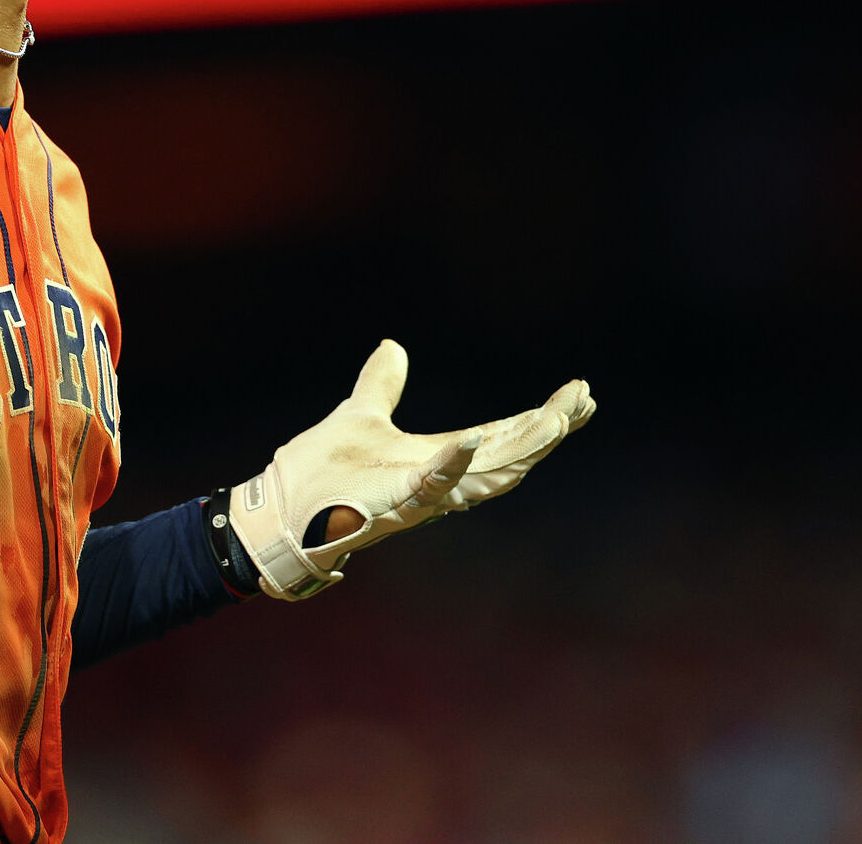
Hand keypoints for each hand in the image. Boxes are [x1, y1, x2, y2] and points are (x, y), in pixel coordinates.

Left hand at [226, 341, 594, 599]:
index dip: (538, 418)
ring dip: (522, 447)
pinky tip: (472, 439)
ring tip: (556, 419)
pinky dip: (451, 464)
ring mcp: (418, 497)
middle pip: (509, 458)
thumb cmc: (319, 475)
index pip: (501, 437)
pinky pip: (428, 485)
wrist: (277, 515)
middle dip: (547, 429)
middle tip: (584, 401)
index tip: (576, 394)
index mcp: (436, 460)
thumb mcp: (358, 416)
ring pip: (485, 476)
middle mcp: (437, 484)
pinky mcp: (390, 503)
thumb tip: (393, 347)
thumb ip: (381, 385)